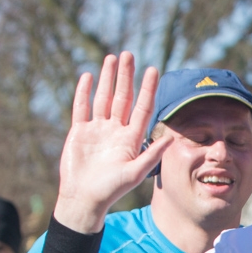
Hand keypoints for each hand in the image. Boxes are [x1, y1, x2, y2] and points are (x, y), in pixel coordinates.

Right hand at [53, 53, 172, 232]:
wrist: (84, 198)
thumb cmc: (111, 190)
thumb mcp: (135, 173)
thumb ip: (151, 155)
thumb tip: (171, 138)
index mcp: (131, 138)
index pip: (142, 107)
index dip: (148, 89)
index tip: (153, 69)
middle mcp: (115, 131)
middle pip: (123, 97)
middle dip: (126, 76)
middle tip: (129, 54)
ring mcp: (97, 130)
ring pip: (103, 98)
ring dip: (107, 78)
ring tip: (112, 58)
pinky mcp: (80, 132)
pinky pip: (82, 107)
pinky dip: (84, 92)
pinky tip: (89, 76)